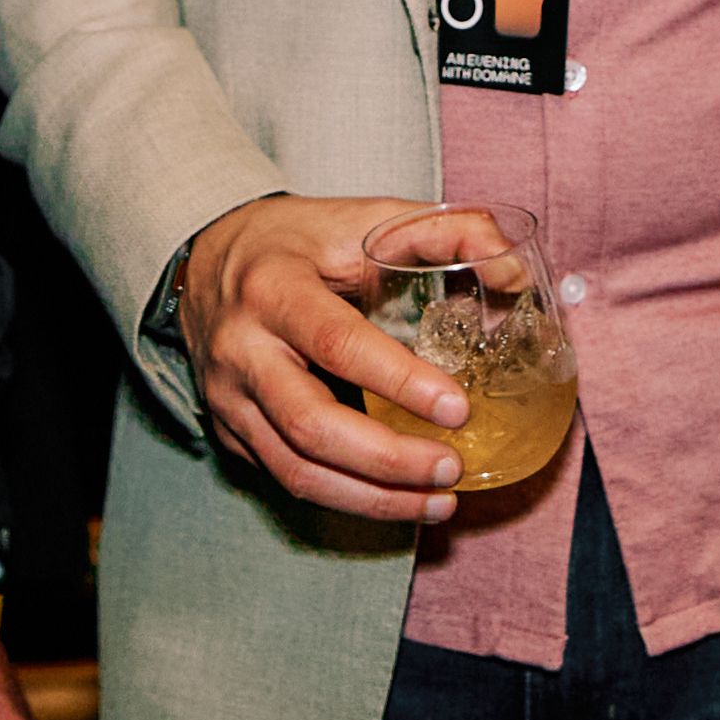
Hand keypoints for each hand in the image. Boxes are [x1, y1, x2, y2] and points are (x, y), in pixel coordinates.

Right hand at [174, 197, 495, 524]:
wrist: (204, 258)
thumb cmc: (297, 241)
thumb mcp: (366, 217)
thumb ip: (448, 232)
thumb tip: (515, 274)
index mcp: (275, 287)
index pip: (336, 342)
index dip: (399, 381)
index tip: (459, 408)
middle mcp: (242, 349)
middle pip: (310, 425)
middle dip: (388, 460)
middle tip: (452, 468)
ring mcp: (228, 398)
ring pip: (297, 470)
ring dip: (374, 499)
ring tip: (439, 502)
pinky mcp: (230, 431)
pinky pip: (287, 479)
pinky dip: (348, 499)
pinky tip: (398, 499)